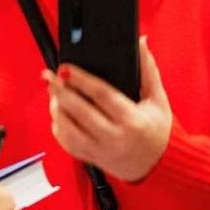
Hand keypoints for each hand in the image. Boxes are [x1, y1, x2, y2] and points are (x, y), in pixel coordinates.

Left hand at [43, 37, 171, 183]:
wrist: (159, 167)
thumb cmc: (159, 132)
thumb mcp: (158, 99)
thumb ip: (147, 69)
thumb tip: (141, 42)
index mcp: (132, 121)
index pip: (102, 95)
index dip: (81, 80)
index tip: (66, 67)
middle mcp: (115, 138)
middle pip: (80, 112)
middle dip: (61, 91)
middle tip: (50, 76)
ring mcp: (101, 151)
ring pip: (68, 130)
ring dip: (56, 110)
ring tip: (53, 93)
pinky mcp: (91, 159)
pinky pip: (67, 144)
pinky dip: (58, 127)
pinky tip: (58, 113)